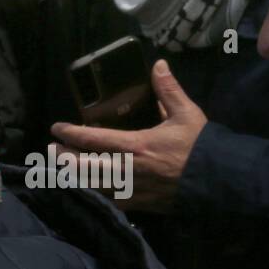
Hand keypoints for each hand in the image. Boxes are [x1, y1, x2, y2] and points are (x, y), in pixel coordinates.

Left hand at [49, 59, 207, 212]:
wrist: (217, 181)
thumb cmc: (200, 146)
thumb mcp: (186, 113)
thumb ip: (168, 90)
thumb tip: (158, 65)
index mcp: (135, 145)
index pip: (92, 139)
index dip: (70, 134)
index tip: (56, 128)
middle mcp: (126, 169)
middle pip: (82, 166)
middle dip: (62, 157)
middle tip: (51, 148)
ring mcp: (128, 189)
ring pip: (88, 184)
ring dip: (71, 174)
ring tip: (60, 166)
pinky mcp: (134, 204)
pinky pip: (104, 199)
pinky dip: (89, 192)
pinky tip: (82, 186)